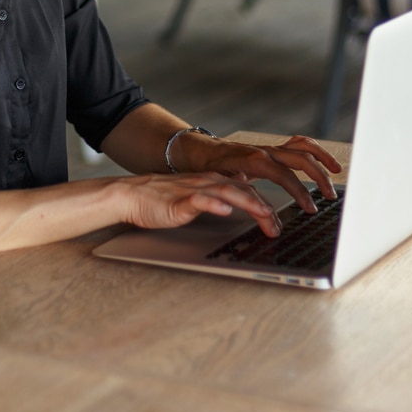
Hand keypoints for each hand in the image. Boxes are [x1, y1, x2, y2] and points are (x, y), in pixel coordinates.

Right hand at [120, 172, 283, 237]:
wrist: (131, 195)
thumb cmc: (160, 200)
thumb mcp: (193, 199)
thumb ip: (213, 200)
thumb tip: (233, 206)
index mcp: (212, 183)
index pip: (247, 192)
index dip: (266, 207)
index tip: (279, 224)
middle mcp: (207, 183)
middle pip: (244, 192)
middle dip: (266, 210)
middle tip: (279, 228)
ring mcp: (194, 190)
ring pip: (228, 193)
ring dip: (250, 205)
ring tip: (266, 218)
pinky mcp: (179, 200)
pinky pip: (199, 200)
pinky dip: (214, 204)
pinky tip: (225, 210)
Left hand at [199, 135, 342, 212]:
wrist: (201, 151)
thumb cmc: (210, 168)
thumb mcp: (221, 183)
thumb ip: (241, 193)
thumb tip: (257, 208)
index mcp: (255, 160)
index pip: (286, 176)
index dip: (301, 192)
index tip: (311, 208)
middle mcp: (266, 151)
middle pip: (301, 159)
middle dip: (319, 178)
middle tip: (328, 198)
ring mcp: (271, 148)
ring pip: (303, 148)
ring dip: (322, 159)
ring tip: (337, 172)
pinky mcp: (273, 149)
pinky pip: (298, 145)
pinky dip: (314, 151)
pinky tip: (325, 162)